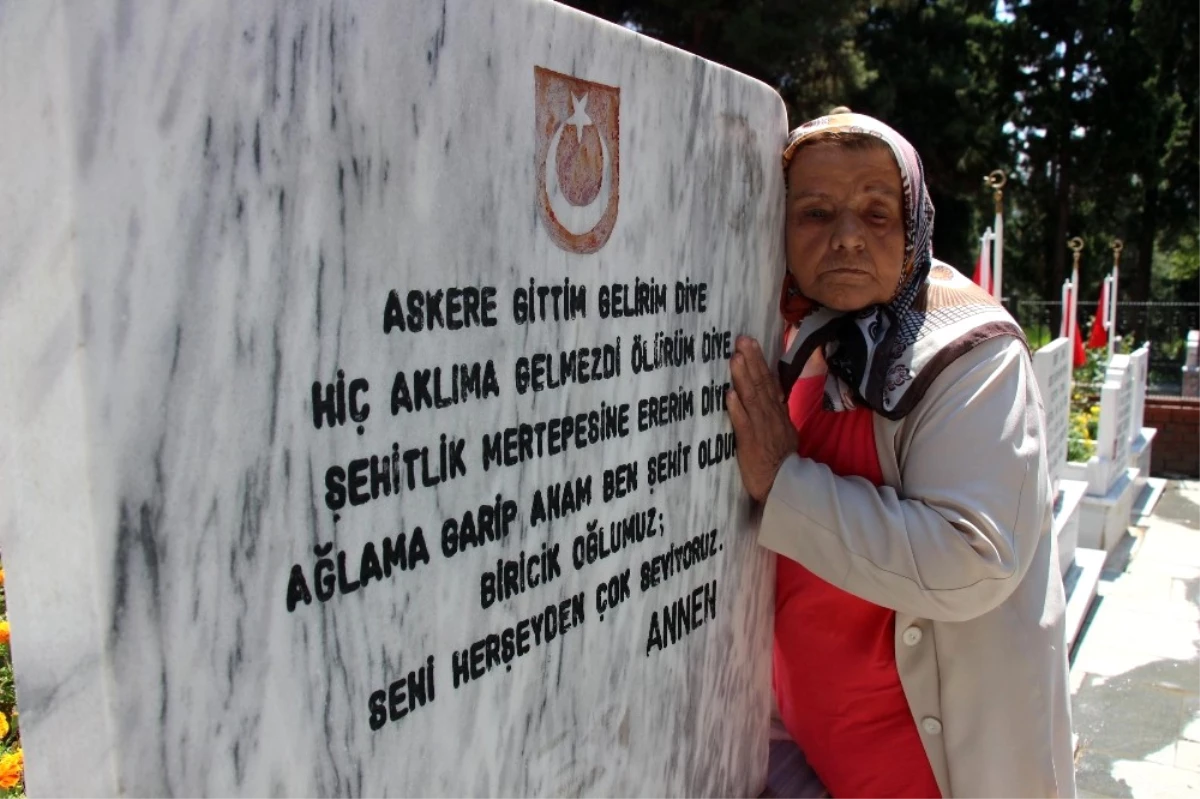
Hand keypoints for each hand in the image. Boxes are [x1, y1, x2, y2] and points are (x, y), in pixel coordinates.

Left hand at [727, 336, 797, 501]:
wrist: (785, 486)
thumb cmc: (780, 461)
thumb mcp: (783, 431)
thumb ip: (775, 412)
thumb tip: (767, 393)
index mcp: (777, 413)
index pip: (769, 382)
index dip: (759, 362)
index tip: (750, 343)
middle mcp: (771, 416)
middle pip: (761, 384)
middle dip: (751, 360)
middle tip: (741, 339)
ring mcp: (761, 429)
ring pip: (752, 399)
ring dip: (743, 378)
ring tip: (735, 358)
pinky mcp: (751, 443)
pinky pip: (744, 424)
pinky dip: (737, 409)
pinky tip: (730, 394)